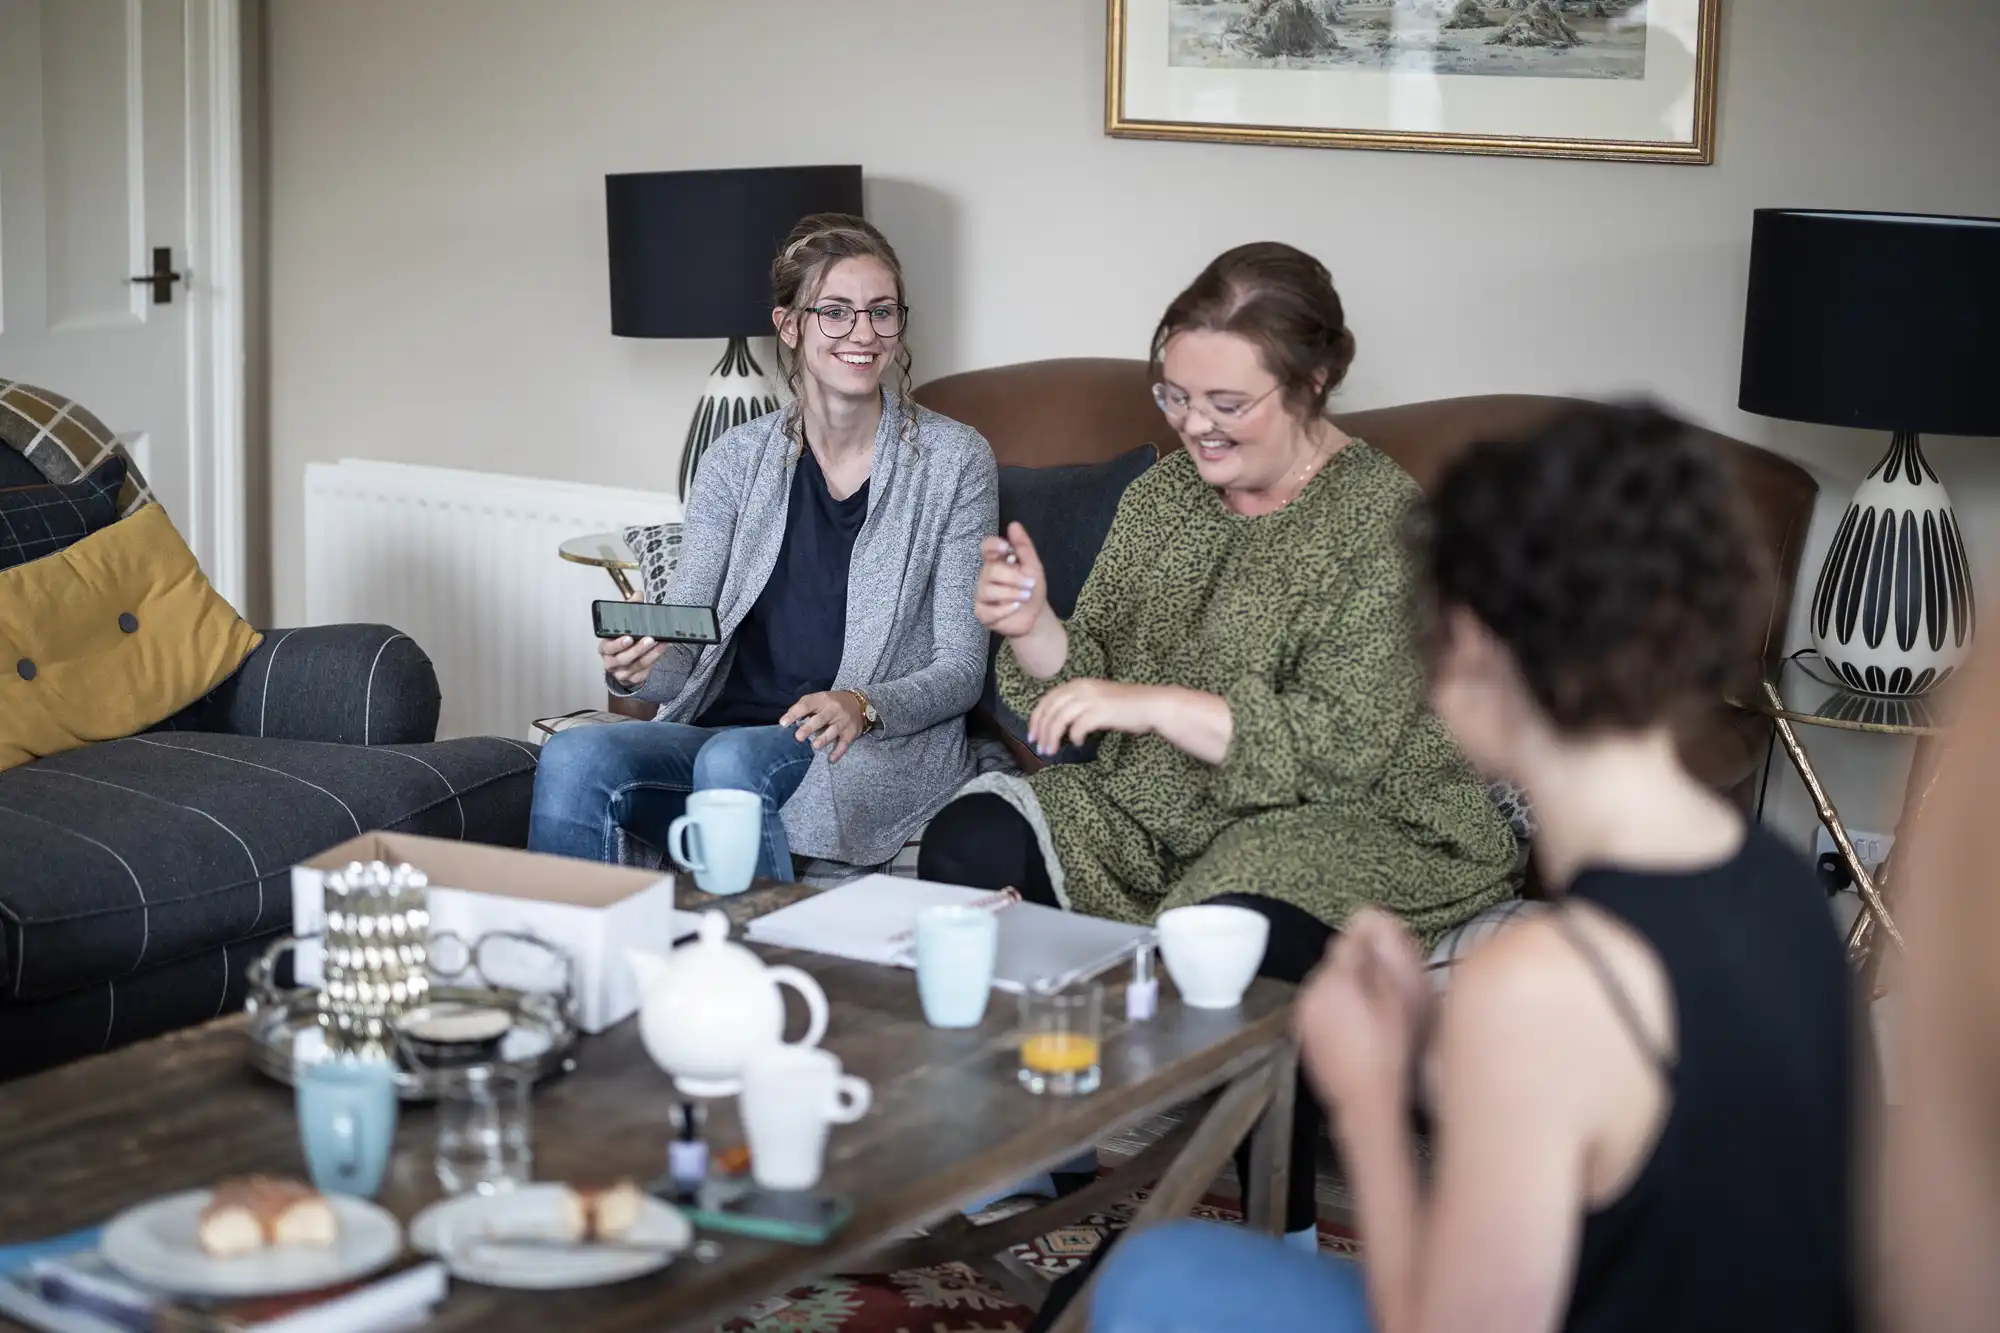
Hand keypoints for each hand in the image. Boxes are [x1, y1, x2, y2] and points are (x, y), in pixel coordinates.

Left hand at [782, 690, 866, 762]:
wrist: (859, 704)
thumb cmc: (831, 704)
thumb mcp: (819, 699)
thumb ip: (804, 708)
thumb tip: (785, 721)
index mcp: (822, 699)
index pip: (806, 705)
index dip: (794, 713)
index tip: (783, 723)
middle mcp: (833, 709)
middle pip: (821, 719)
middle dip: (809, 728)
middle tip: (798, 737)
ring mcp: (843, 721)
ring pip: (833, 731)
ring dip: (824, 739)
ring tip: (815, 746)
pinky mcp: (851, 733)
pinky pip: (844, 744)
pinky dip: (838, 752)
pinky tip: (831, 759)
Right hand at [975, 522, 1049, 638]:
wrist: (1035, 616)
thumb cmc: (1031, 589)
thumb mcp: (1033, 566)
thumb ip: (1023, 547)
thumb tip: (1014, 524)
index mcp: (997, 562)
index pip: (986, 548)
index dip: (993, 546)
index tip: (1006, 548)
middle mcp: (986, 576)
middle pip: (990, 571)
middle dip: (1013, 578)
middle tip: (1030, 584)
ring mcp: (982, 595)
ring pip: (988, 590)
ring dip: (1011, 593)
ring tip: (1026, 597)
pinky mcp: (982, 613)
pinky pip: (988, 610)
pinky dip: (1005, 609)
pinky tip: (1016, 608)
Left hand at [1025, 679, 1166, 756]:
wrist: (1152, 704)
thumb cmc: (1127, 705)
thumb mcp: (1098, 699)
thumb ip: (1079, 706)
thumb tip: (1060, 726)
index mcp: (1079, 684)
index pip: (1048, 699)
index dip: (1036, 718)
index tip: (1032, 734)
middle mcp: (1081, 688)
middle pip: (1050, 710)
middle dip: (1041, 730)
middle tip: (1039, 747)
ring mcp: (1090, 699)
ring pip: (1059, 719)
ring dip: (1052, 737)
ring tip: (1051, 751)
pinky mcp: (1100, 712)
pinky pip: (1077, 727)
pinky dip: (1074, 737)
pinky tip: (1078, 743)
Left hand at [1295, 908, 1430, 1120]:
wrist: (1364, 1101)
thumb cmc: (1388, 1052)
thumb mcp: (1397, 1002)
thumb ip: (1382, 963)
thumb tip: (1374, 934)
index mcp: (1335, 979)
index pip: (1348, 942)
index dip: (1366, 936)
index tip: (1380, 936)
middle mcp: (1312, 991)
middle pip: (1334, 965)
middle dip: (1356, 967)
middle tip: (1382, 982)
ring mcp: (1303, 1015)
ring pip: (1325, 987)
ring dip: (1344, 989)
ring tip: (1370, 1009)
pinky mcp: (1302, 1035)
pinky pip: (1319, 1009)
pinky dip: (1335, 1010)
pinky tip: (1355, 1029)